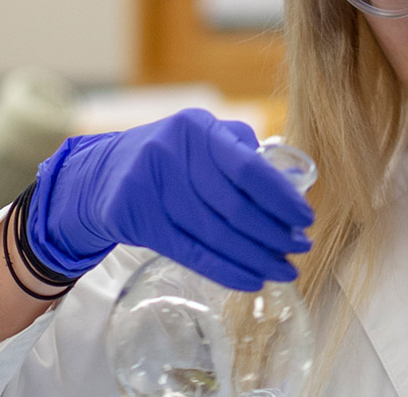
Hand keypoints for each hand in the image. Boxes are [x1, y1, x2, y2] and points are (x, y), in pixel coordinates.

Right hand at [25, 108, 314, 290]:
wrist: (101, 176)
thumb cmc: (168, 158)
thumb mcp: (198, 137)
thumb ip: (240, 150)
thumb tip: (289, 184)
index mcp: (197, 128)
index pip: (249, 168)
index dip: (281, 198)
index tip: (305, 219)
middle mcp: (172, 153)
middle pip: (234, 207)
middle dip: (274, 234)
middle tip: (299, 249)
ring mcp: (150, 186)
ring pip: (215, 234)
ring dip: (256, 258)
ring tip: (284, 269)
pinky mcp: (137, 219)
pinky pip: (191, 253)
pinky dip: (226, 270)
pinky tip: (252, 279)